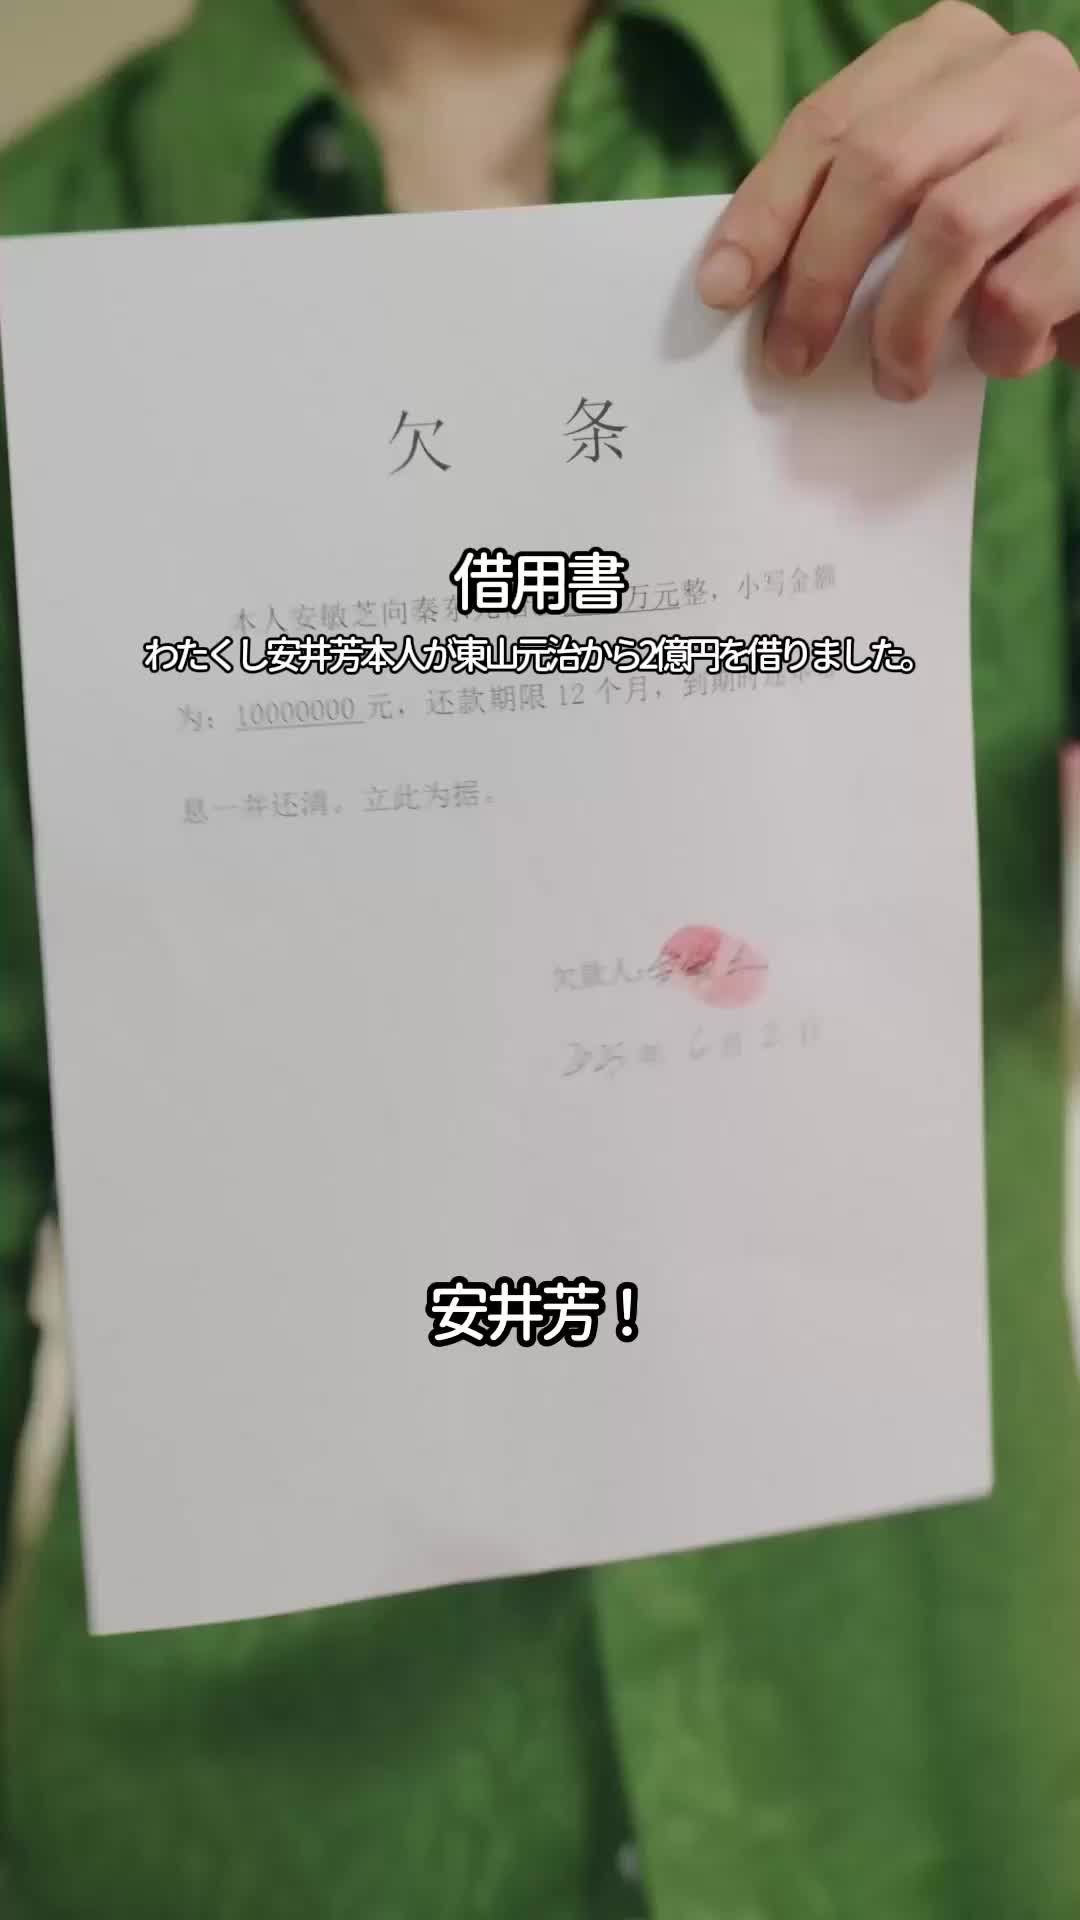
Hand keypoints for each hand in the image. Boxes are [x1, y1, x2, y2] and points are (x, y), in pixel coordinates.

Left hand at [696, 0, 1079, 396]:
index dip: (766, 210)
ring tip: (897, 378)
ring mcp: (1075, 133)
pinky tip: (1001, 357)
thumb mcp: (934, 190)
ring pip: (951, 226)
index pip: (830, 122)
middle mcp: (1017, 70)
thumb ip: (863, 205)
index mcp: (950, 50)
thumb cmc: (1016, 230)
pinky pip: (1021, 291)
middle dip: (819, 274)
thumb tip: (744, 279)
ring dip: (904, 324)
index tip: (722, 288)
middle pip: (880, 165)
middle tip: (792, 355)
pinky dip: (996, 345)